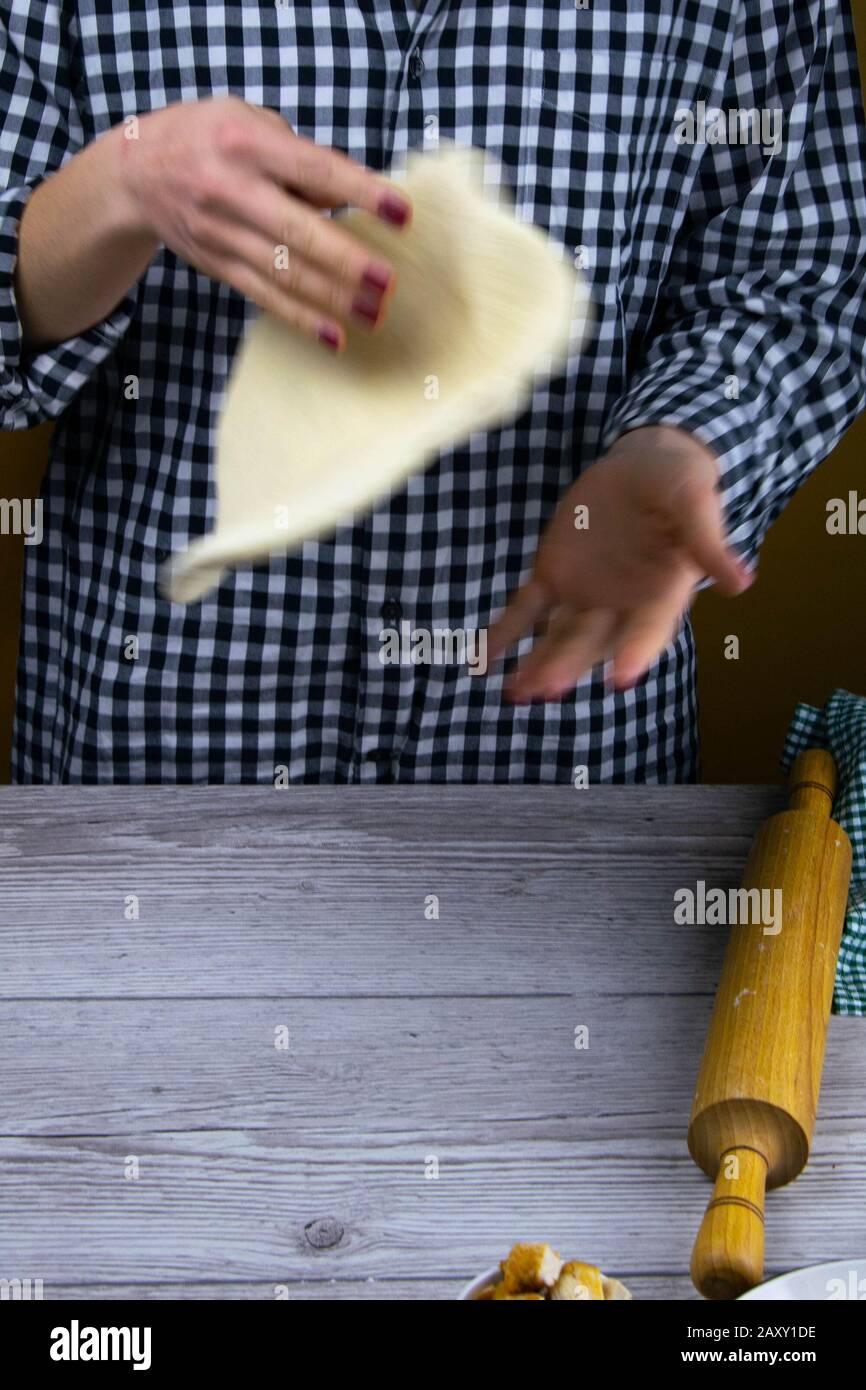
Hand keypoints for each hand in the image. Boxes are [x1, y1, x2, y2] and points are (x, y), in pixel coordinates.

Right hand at [115, 96, 411, 349]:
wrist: (135, 173)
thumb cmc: (208, 139)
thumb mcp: (249, 122)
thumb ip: (298, 158)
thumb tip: (346, 199)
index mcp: (247, 145)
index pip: (314, 170)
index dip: (360, 191)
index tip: (401, 212)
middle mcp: (232, 191)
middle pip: (296, 232)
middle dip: (346, 261)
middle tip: (388, 282)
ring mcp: (222, 233)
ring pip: (283, 272)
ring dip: (333, 298)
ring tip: (374, 314)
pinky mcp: (219, 266)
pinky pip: (265, 297)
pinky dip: (301, 319)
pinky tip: (334, 336)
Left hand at [487, 426, 753, 700]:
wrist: (643, 464)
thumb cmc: (679, 483)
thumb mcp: (694, 500)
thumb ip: (708, 541)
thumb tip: (744, 582)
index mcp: (660, 591)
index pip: (648, 627)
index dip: (636, 651)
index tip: (621, 680)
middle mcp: (622, 604)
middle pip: (594, 640)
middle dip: (569, 665)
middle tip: (546, 690)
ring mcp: (586, 595)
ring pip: (557, 635)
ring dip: (536, 663)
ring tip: (515, 694)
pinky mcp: (555, 577)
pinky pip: (527, 610)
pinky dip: (506, 634)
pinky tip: (483, 661)